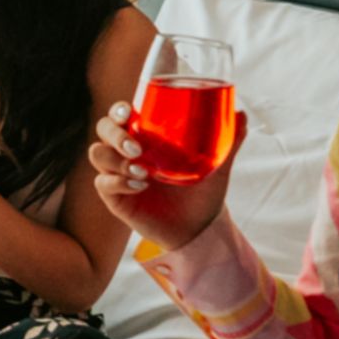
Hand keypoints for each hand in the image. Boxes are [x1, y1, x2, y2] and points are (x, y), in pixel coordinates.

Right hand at [89, 104, 247, 252]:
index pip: (121, 115)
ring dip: (116, 159)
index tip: (130, 112)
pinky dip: (119, 182)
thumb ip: (229, 141)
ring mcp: (118, 174)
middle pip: (103, 130)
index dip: (118, 110)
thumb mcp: (217, 165)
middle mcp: (127, 152)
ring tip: (143, 172)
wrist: (200, 228)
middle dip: (115, 135)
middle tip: (138, 148)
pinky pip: (103, 184)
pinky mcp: (115, 197)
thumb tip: (241, 114)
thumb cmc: (203, 193)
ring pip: (97, 154)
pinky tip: (140, 187)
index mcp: (146, 136)